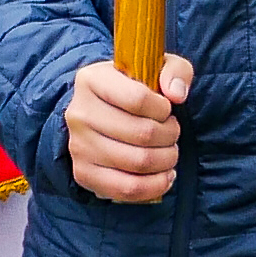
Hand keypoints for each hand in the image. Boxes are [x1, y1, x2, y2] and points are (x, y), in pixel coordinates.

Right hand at [67, 49, 191, 202]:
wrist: (100, 114)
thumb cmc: (133, 90)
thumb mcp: (156, 68)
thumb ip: (175, 71)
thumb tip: (177, 95)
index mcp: (91, 80)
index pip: (138, 98)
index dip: (163, 108)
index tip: (166, 109)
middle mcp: (79, 113)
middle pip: (142, 133)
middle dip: (170, 135)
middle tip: (172, 132)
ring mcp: (78, 146)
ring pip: (138, 162)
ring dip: (166, 159)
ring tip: (170, 151)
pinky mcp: (83, 174)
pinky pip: (127, 188)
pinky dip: (155, 185)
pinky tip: (165, 175)